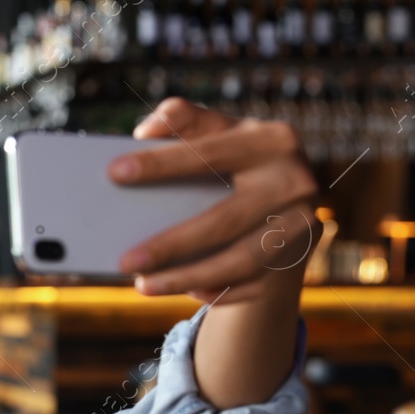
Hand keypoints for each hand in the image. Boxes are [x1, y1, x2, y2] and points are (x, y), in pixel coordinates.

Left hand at [108, 97, 317, 303]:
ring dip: (185, 278)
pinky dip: (211, 290)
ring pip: (239, 262)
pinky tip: (179, 289)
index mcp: (271, 141)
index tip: (115, 172)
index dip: (163, 162)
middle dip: (171, 244)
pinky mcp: (296, 259)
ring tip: (143, 285)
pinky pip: (248, 285)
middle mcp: (293, 182)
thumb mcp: (220, 134)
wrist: (291, 200)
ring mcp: (299, 224)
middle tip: (126, 261)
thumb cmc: (237, 163)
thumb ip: (185, 123)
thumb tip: (146, 131)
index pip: (210, 152)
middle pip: (225, 220)